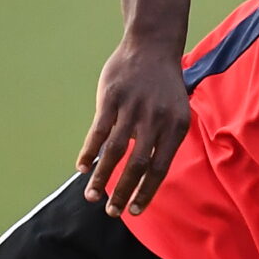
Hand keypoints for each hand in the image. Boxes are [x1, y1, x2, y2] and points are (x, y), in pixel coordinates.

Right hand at [78, 40, 190, 214]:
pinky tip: (83, 168)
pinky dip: (89, 153)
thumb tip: (147, 176)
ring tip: (92, 197)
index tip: (133, 211)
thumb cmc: (163, 86)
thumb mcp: (176, 112)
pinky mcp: (112, 99)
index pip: (160, 169)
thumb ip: (164, 141)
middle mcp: (155, 120)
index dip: (146, 192)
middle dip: (122, 192)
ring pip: (114, 152)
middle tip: (111, 212)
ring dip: (102, 178)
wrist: (153, 46)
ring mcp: (132, 109)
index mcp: (175, 127)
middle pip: (137, 166)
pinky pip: (98, 132)